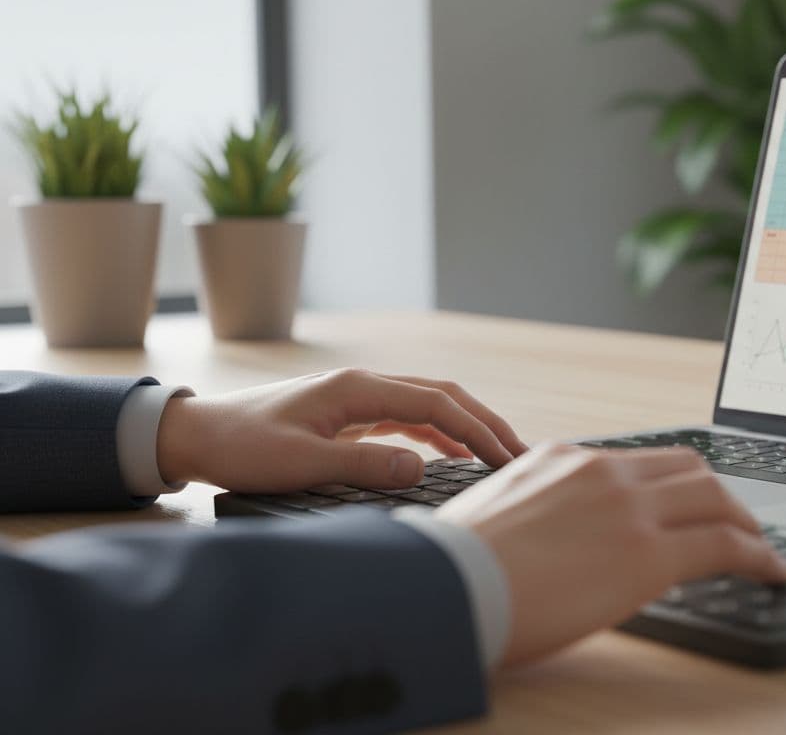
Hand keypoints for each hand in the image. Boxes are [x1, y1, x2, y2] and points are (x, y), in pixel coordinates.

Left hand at [156, 368, 527, 492]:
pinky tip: (452, 457)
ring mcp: (357, 398)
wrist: (196, 436)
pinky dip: (437, 436)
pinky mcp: (349, 415)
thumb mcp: (302, 464)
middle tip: (520, 453)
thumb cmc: (242, 448)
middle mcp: (363, 385)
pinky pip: (407, 420)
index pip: (437, 405)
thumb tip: (423, 470)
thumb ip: (364, 466)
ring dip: (465, 427)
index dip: (477, 431)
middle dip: (485, 422)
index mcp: (357, 389)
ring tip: (497, 456)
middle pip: (443, 396)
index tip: (507, 458)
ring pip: (428, 405)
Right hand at [435, 443, 785, 666]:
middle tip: (735, 521)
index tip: (685, 501)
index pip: (639, 462)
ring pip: (716, 498)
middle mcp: (603, 472)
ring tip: (760, 547)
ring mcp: (630, 508)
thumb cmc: (454, 570)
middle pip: (689, 468)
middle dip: (719, 494)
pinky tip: (772, 570)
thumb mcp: (496, 517)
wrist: (446, 589)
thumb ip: (535, 513)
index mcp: (563, 459)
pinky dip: (759, 555)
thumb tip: (545, 539)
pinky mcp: (650, 552)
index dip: (673, 483)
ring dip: (744, 521)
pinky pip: (726, 544)